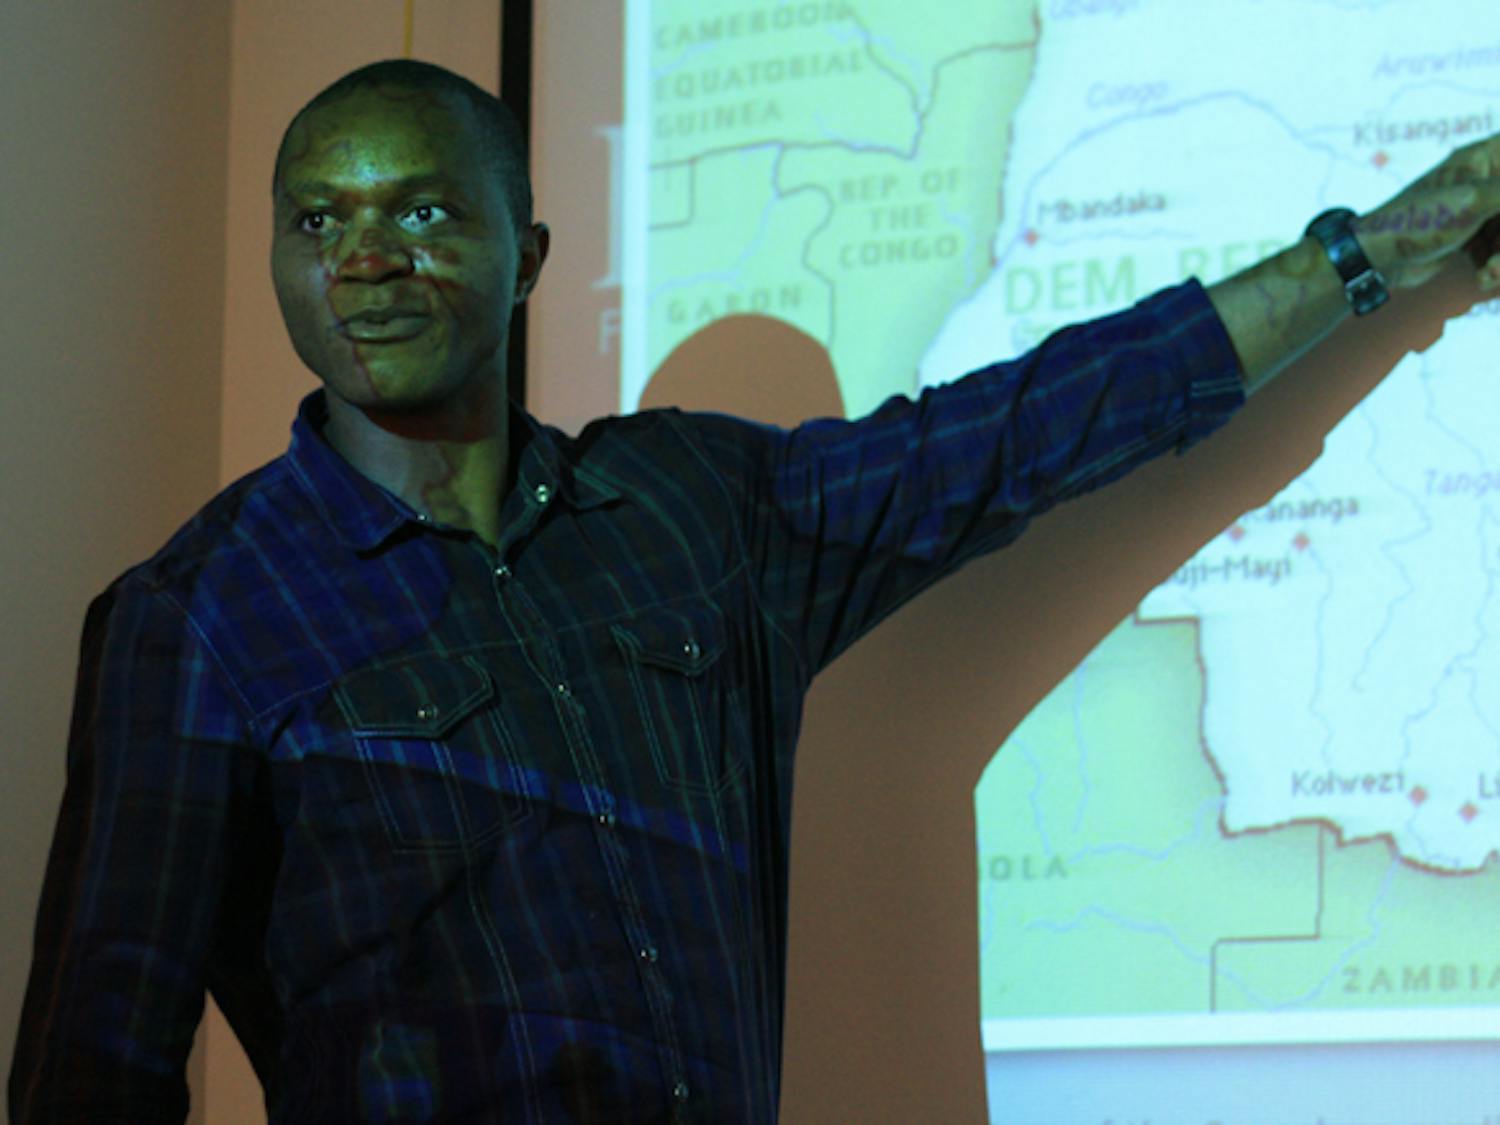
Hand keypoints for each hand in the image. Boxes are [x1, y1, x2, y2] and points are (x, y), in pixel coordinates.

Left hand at [1354, 135, 1499, 293]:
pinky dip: (1495, 266)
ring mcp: (1482, 208)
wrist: (1377, 260)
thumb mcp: (1475, 201)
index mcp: (1487, 155)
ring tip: (1490, 273)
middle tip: (1497, 261)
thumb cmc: (1418, 221)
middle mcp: (1487, 178)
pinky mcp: (1474, 236)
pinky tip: (1482, 277)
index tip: (1498, 219)